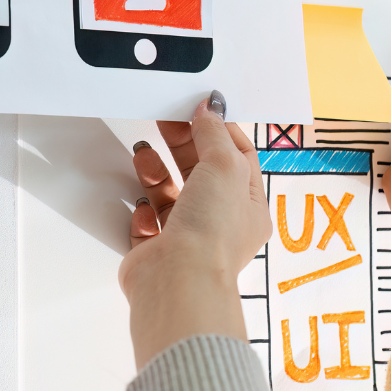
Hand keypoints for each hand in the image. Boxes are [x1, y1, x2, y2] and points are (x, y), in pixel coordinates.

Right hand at [117, 92, 267, 368]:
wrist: (177, 281)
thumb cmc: (211, 233)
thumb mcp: (224, 165)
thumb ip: (214, 133)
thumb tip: (211, 108)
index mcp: (249, 206)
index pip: (238, 157)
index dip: (219, 129)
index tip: (198, 108)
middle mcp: (221, 223)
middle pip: (201, 171)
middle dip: (183, 144)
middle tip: (165, 119)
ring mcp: (188, 238)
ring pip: (172, 194)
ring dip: (157, 171)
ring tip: (143, 153)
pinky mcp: (156, 251)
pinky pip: (148, 222)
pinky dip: (143, 207)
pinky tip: (142, 201)